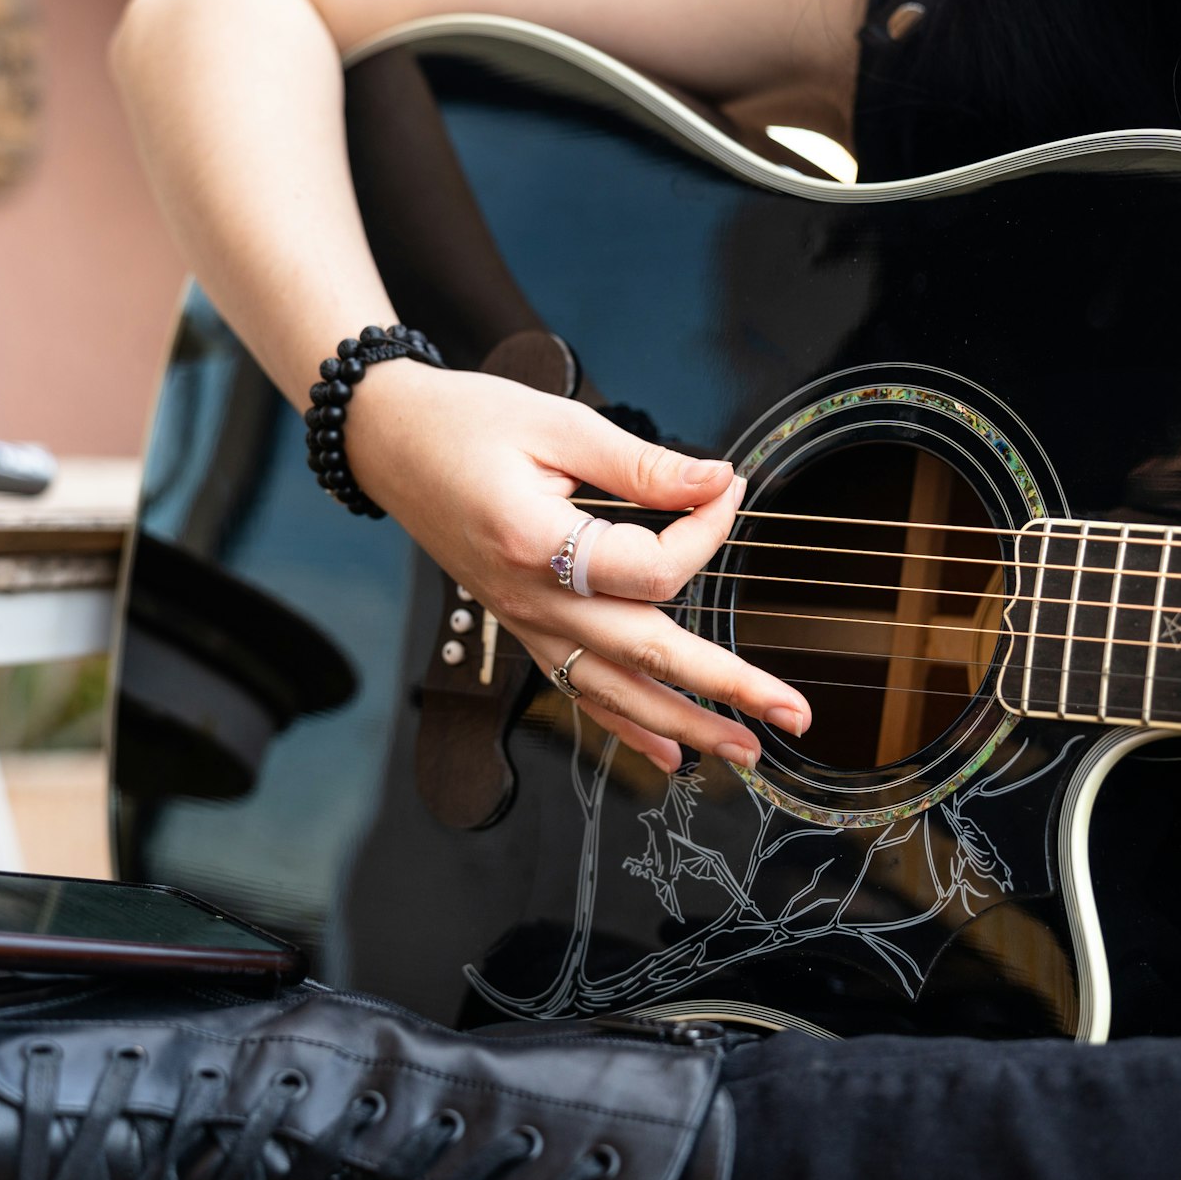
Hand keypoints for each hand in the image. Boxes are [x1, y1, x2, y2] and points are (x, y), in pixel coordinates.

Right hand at [343, 362, 812, 774]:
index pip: (654, 567)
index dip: (707, 530)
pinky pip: (580, 691)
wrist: (388, 443)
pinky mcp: (524, 628)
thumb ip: (642, 465)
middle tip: (792, 714)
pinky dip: (627, 727)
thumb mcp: (558, 424)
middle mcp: (532, 601)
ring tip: (746, 752)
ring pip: (615, 692)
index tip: (731, 488)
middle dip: (726, 689)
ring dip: (685, 727)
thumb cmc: (465, 424)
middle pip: (647, 655)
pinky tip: (669, 755)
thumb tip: (718, 481)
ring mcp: (526, 624)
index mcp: (538, 546)